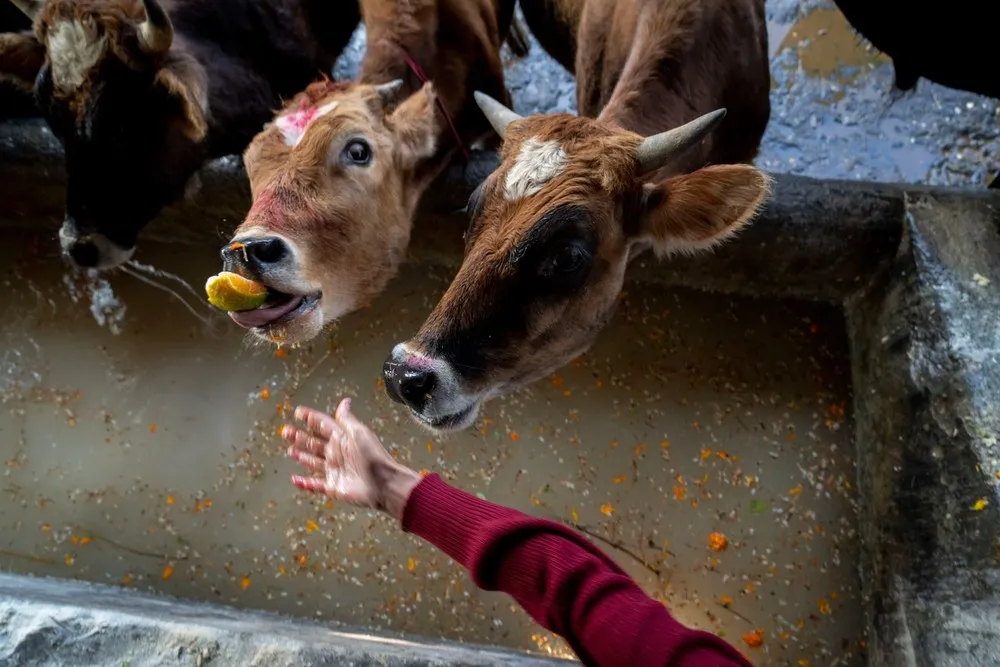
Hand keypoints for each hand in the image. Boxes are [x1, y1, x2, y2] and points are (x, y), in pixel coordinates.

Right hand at [282, 398, 421, 520]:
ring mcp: (334, 470)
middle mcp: (337, 453)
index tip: (299, 412)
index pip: (323, 424)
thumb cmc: (372, 456)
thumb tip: (344, 401)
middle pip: (314, 442)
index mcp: (343, 438)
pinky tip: (294, 479)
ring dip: (301, 455)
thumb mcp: (359, 433)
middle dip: (300, 436)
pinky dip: (304, 483)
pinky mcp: (333, 486)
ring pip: (313, 461)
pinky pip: (315, 484)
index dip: (311, 418)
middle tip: (286, 431)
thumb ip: (347, 419)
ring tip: (290, 449)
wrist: (382, 483)